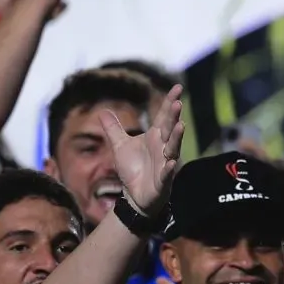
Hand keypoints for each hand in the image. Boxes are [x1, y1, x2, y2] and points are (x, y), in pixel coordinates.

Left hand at [102, 84, 183, 217]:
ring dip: (177, 138)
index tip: (178, 87)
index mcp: (155, 137)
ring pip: (173, 148)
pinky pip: (167, 173)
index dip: (170, 102)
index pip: (164, 116)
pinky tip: (171, 162)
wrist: (134, 196)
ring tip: (181, 126)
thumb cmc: (133, 169)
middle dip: (174, 116)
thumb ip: (113, 129)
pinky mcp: (163, 181)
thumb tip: (102, 111)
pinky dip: (169, 168)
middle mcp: (163, 148)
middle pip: (170, 129)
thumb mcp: (119, 146)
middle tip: (178, 102)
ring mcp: (165, 164)